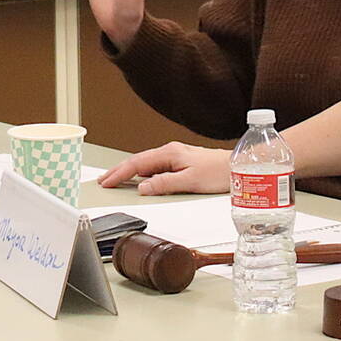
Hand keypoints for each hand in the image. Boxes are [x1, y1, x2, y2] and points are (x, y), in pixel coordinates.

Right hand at [96, 140, 231, 195]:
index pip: (137, 163)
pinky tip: (139, 181)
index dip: (119, 173)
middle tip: (102, 182)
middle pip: (137, 161)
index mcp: (169, 153)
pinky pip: (155, 168)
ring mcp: (175, 157)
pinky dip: (142, 174)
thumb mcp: (190, 181)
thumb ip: (164, 184)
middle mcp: (170, 152)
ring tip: (115, 181)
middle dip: (118, 171)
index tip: (105, 182)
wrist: (237, 166)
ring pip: (145, 164)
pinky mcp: (180, 163)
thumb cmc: (218, 171)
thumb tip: (142, 187)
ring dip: (129, 172)